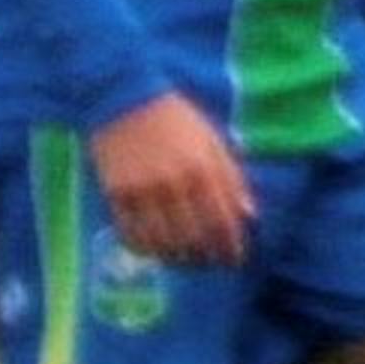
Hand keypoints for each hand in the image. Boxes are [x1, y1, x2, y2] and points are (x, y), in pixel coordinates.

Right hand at [85, 91, 252, 267]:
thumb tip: (248, 214)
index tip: (234, 260)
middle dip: (204, 257)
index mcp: (203, 168)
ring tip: (182, 260)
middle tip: (209, 264)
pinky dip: (144, 248)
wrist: (124, 100)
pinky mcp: (116, 194)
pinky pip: (131, 233)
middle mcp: (174, 183)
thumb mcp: (212, 141)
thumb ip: (231, 177)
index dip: (230, 246)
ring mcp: (142, 191)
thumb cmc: (176, 119)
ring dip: (175, 258)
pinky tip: (152, 250)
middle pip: (193, 237)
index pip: (222, 221)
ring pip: (162, 241)